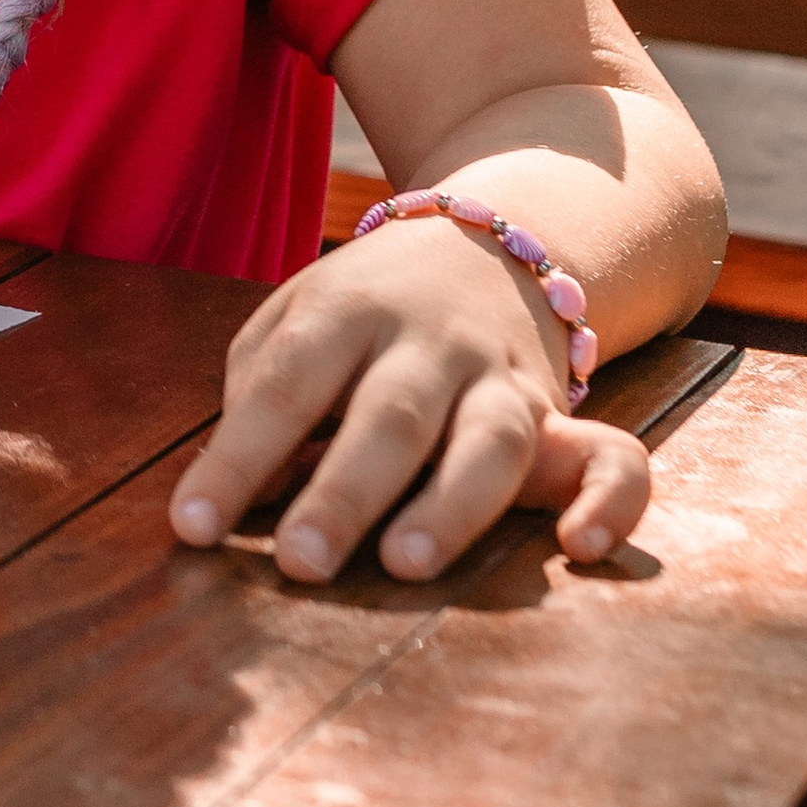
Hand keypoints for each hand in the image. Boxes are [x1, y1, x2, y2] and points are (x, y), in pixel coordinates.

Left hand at [168, 217, 651, 584]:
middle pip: (388, 414)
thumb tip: (232, 489)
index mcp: (346, 311)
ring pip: (490, 441)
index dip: (236, 456)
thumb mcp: (297, 319)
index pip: (285, 384)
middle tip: (298, 563)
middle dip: (343, 492)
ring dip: (451, 507)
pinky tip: (584, 548)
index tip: (192, 527)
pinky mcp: (567, 420)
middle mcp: (429, 343)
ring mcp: (503, 379)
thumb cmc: (363, 312)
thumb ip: (262, 390)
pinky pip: (614, 458)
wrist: (487, 241)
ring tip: (405, 565)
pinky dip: (613, 503)